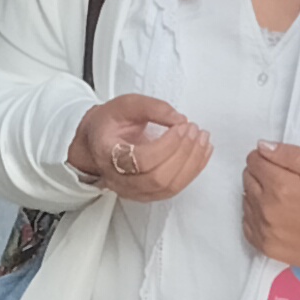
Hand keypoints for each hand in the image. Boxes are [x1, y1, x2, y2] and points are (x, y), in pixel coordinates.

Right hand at [68, 94, 208, 202]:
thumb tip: (179, 119)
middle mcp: (118, 179)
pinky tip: (202, 153)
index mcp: (108, 154)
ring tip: (202, 140)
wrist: (96, 143)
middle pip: (158, 178)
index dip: (166, 145)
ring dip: (192, 164)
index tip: (180, 126)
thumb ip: (151, 107)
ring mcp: (133, 191)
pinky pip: (175, 189)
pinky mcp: (148, 194)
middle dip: (183, 154)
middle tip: (194, 131)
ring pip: (169, 187)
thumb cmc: (109, 125)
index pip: (141, 160)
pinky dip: (193, 171)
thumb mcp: (125, 106)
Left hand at [240, 143, 299, 289]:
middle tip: (291, 181)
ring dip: (260, 194)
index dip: (269, 156)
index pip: (255, 160)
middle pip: (248, 178)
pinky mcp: (267, 249)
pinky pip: (248, 223)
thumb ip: (294, 156)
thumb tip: (263, 146)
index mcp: (283, 188)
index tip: (286, 164)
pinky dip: (258, 215)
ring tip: (289, 199)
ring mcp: (265, 233)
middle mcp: (268, 211)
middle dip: (264, 174)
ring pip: (246, 200)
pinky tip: (280, 216)